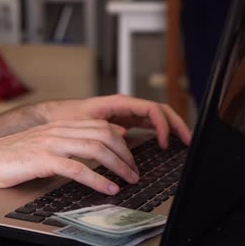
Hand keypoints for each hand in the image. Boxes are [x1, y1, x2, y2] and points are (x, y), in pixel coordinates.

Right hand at [0, 120, 139, 194]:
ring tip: (129, 180)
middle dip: (125, 154)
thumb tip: (86, 154)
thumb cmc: (9, 156)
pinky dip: (98, 179)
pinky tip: (108, 188)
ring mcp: (50, 143)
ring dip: (118, 166)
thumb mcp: (41, 145)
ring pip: (95, 148)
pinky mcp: (42, 159)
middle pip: (104, 135)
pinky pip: (77, 168)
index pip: (100, 126)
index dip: (121, 142)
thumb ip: (63, 145)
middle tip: (134, 171)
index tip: (130, 158)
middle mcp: (57, 130)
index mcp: (59, 125)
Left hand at [41, 94, 191, 148]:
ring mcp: (126, 112)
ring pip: (156, 116)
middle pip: (160, 111)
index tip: (165, 143)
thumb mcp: (85, 124)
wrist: (55, 116)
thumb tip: (125, 137)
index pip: (152, 109)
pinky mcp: (124, 120)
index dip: (164, 125)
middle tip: (188, 141)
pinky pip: (148, 123)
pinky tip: (165, 143)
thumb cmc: (67, 117)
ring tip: (183, 142)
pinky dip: (159, 131)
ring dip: (171, 127)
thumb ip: (104, 130)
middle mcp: (126, 105)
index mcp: (119, 102)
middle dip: (177, 124)